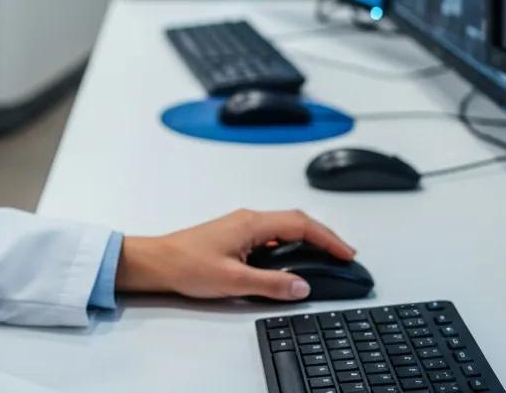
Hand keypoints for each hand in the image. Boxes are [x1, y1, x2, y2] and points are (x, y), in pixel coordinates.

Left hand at [116, 209, 355, 300]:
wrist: (159, 262)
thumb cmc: (188, 264)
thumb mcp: (234, 281)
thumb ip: (271, 284)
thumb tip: (302, 285)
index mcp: (252, 223)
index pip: (301, 224)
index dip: (327, 238)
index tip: (346, 252)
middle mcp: (250, 219)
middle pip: (296, 221)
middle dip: (323, 236)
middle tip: (343, 254)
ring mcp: (242, 226)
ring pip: (284, 226)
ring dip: (307, 238)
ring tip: (325, 256)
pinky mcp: (236, 235)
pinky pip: (272, 234)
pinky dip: (290, 243)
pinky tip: (292, 260)